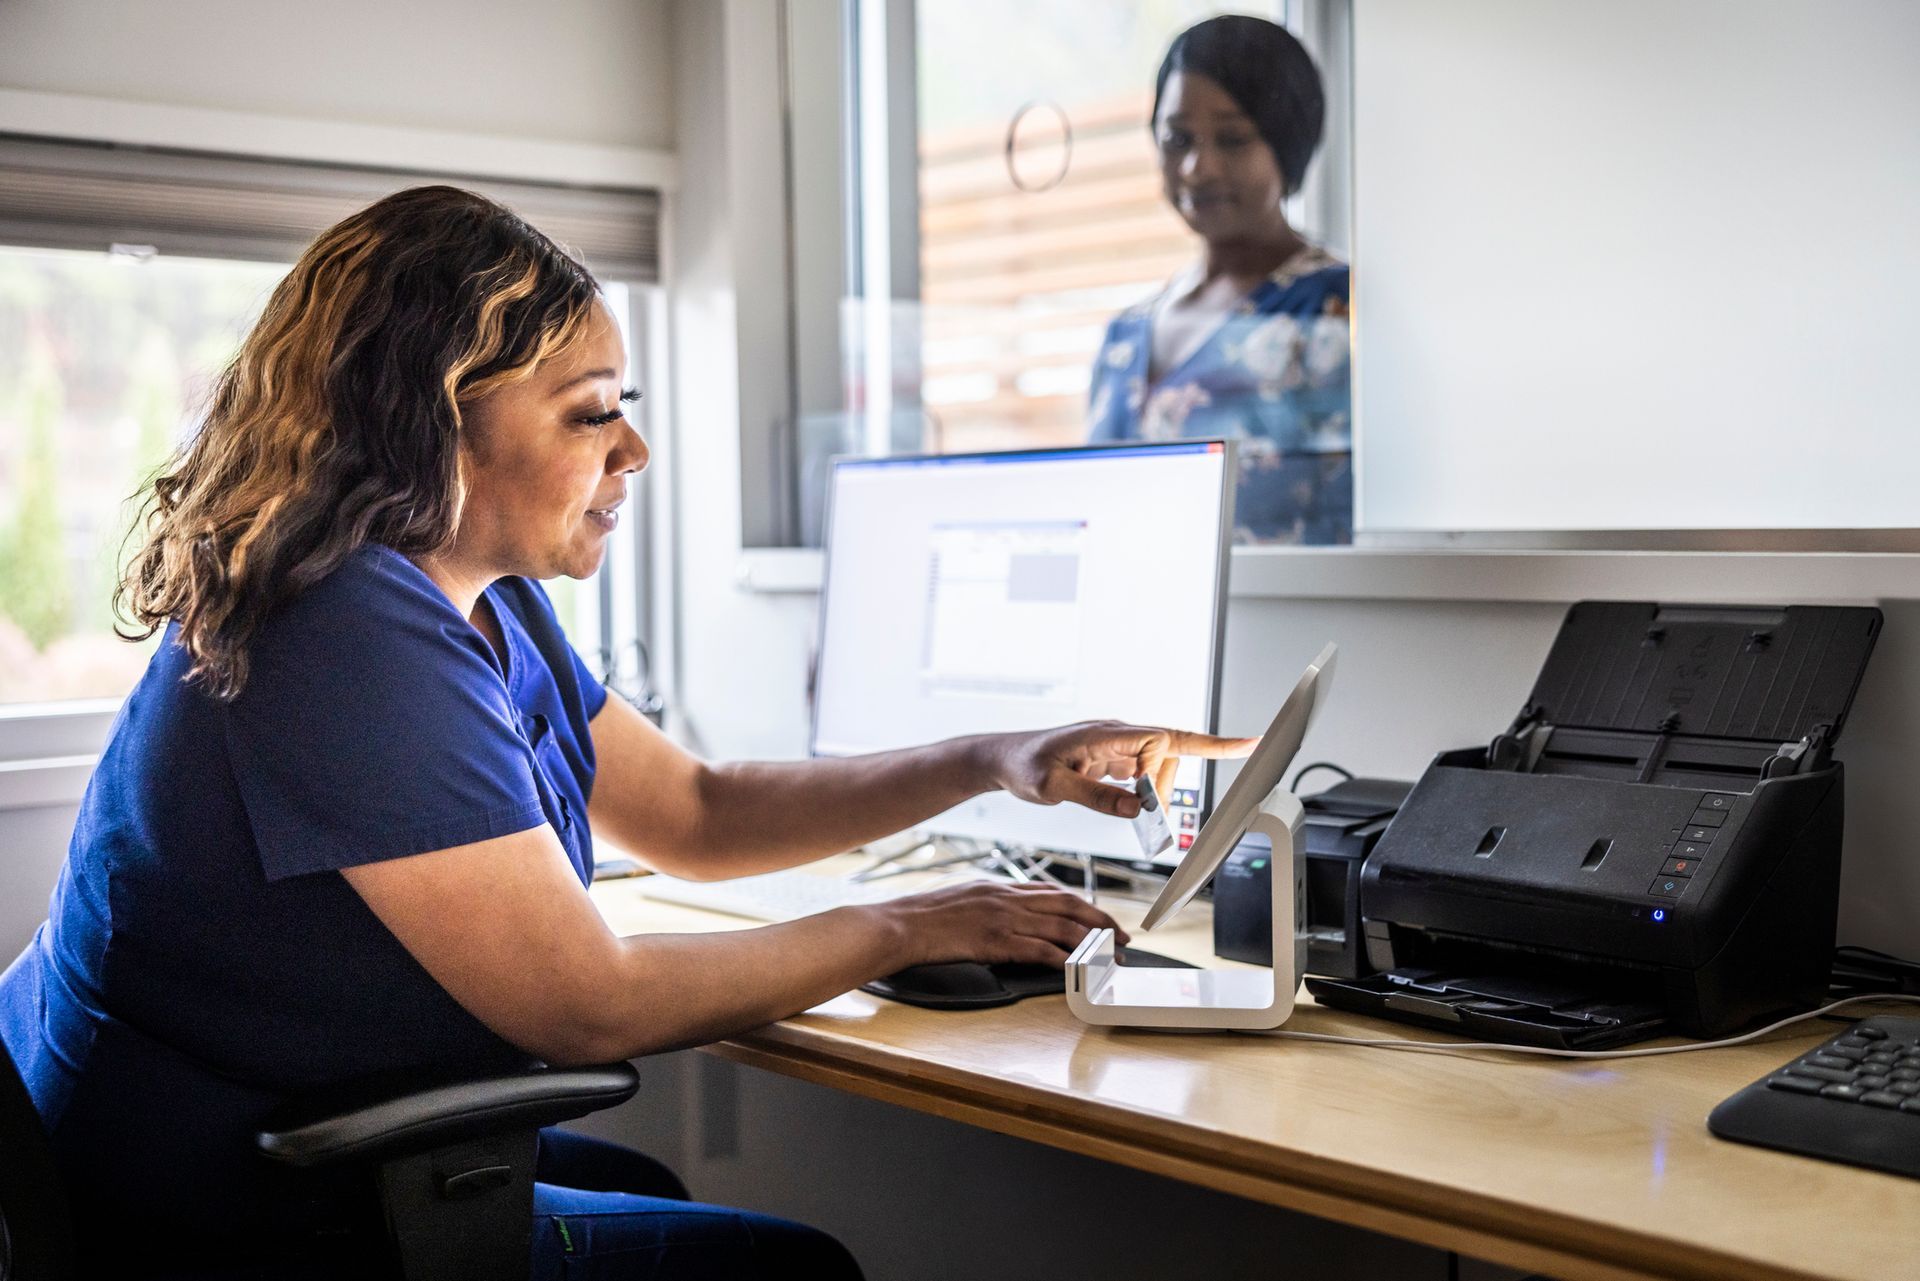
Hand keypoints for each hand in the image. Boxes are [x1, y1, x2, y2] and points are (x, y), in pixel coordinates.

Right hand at [878, 880, 1130, 967]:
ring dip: (1092, 942)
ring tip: (1111, 957)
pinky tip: (1079, 967)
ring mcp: (1003, 918)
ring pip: (1061, 926)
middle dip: (1100, 921)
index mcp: (1000, 887)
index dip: (1082, 904)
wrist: (900, 924)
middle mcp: (1008, 898)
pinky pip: (1039, 949)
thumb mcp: (963, 898)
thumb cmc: (924, 917)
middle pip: (1068, 905)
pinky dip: (1064, 958)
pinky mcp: (995, 941)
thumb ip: (990, 903)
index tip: (1100, 918)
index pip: (1052, 892)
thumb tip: (1009, 915)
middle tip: (1122, 938)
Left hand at [979, 721, 1259, 818]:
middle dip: (1162, 789)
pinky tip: (1137, 805)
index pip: (1166, 737)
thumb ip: (1096, 797)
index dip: (1206, 747)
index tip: (1237, 751)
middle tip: (1144, 818)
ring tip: (1138, 814)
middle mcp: (1117, 735)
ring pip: (1157, 767)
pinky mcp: (1111, 759)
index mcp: (1107, 735)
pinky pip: (1143, 773)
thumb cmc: (1022, 766)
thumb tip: (1137, 807)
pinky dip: (1146, 792)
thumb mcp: (1052, 789)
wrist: (1002, 759)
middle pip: (1167, 757)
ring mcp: (1116, 746)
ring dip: (1154, 792)